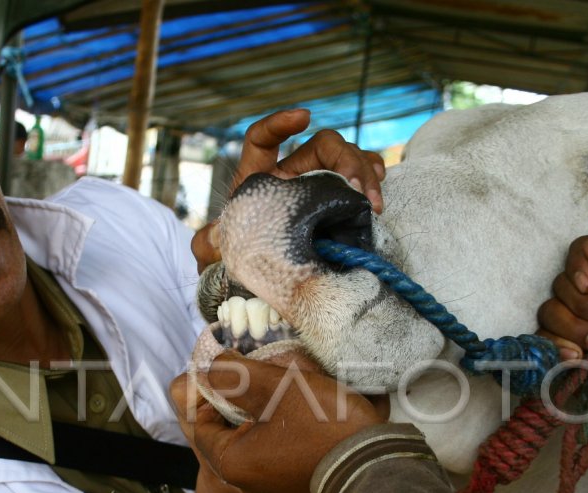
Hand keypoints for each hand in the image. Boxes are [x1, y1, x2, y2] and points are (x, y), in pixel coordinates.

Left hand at [170, 351, 385, 492]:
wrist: (377, 461)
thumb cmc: (322, 424)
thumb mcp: (274, 386)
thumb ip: (235, 374)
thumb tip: (212, 367)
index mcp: (232, 464)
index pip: (199, 423)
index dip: (211, 391)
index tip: (231, 370)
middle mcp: (248, 485)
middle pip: (228, 434)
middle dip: (239, 403)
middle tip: (257, 377)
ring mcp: (276, 492)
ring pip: (255, 445)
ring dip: (262, 418)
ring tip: (280, 391)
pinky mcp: (300, 490)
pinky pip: (279, 460)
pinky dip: (282, 438)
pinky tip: (297, 416)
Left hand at [192, 109, 385, 268]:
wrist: (261, 281)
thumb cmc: (238, 258)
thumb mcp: (218, 252)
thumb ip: (209, 243)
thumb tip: (214, 238)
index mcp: (258, 177)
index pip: (261, 139)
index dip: (278, 124)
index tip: (304, 117)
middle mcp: (290, 174)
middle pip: (322, 145)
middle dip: (345, 160)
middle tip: (359, 190)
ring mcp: (318, 185)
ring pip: (347, 158)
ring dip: (365, 173)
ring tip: (373, 202)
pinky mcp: (338, 201)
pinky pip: (361, 177)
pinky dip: (372, 177)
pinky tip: (378, 191)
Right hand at [537, 237, 587, 424]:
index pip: (579, 251)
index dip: (578, 265)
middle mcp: (584, 296)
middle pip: (561, 283)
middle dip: (586, 306)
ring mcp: (568, 324)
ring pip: (549, 312)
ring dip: (576, 329)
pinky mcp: (557, 349)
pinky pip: (541, 339)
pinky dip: (560, 348)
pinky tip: (580, 359)